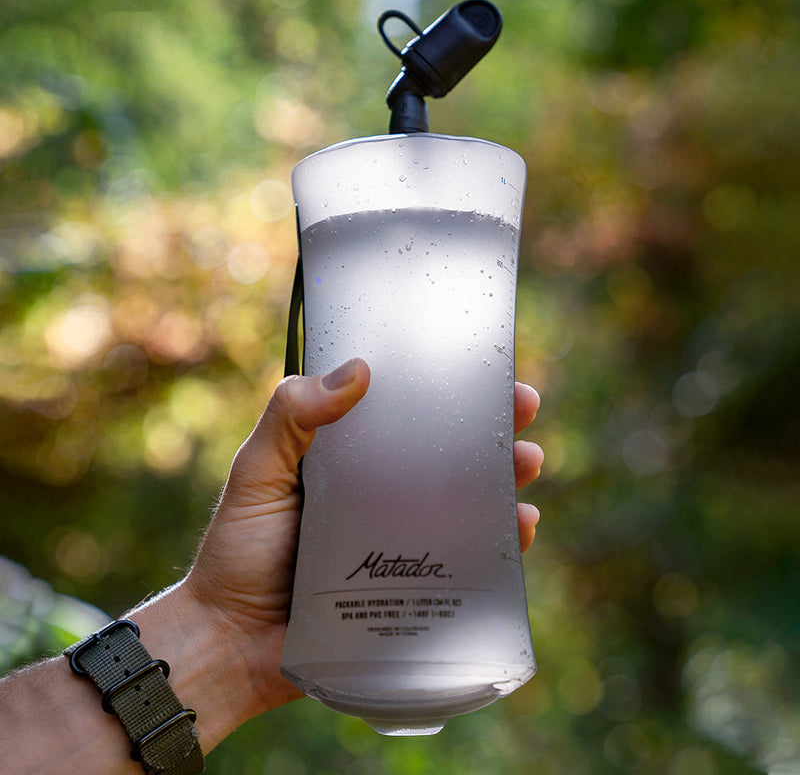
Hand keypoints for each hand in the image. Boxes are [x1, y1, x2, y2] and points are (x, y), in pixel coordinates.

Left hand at [183, 358, 542, 720]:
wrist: (233, 645)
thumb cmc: (237, 553)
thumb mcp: (257, 472)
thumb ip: (291, 417)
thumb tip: (359, 370)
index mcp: (349, 463)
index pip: (404, 416)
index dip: (443, 391)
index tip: (480, 368)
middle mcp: (381, 497)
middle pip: (447, 455)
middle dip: (492, 428)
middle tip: (523, 407)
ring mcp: (401, 542)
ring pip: (467, 503)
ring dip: (505, 479)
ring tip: (527, 461)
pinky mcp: (414, 588)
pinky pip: (468, 561)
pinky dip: (501, 542)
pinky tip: (520, 526)